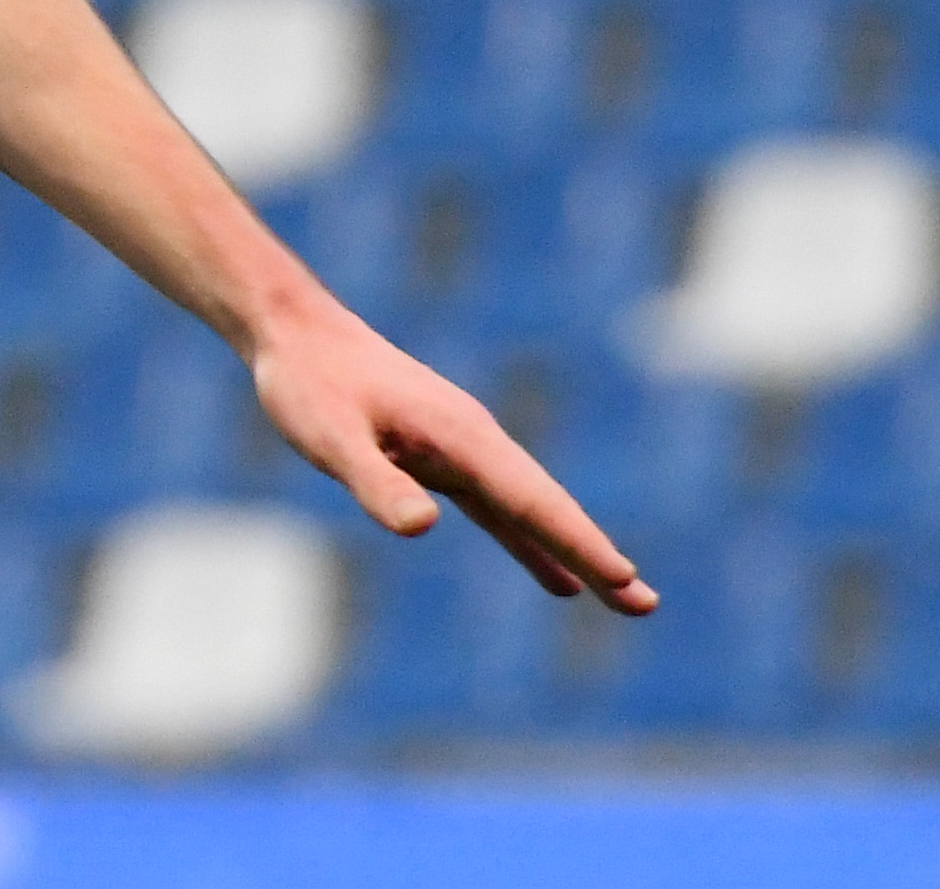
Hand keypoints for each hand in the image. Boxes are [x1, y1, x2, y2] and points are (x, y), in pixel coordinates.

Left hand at [247, 294, 657, 614]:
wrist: (293, 333)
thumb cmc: (308, 383)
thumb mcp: (330, 437)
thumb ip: (375, 481)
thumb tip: (425, 526)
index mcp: (460, 436)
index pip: (531, 500)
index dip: (577, 542)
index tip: (622, 579)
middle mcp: (474, 441)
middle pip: (546, 507)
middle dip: (595, 554)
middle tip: (645, 606)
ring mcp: (462, 449)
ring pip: (528, 510)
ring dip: (574, 552)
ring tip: (622, 596)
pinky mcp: (440, 458)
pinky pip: (499, 509)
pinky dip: (530, 541)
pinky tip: (554, 578)